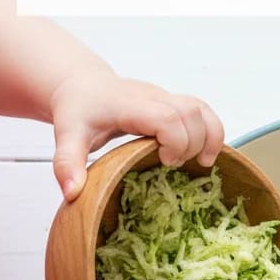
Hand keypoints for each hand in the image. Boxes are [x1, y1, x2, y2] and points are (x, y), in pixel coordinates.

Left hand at [49, 69, 224, 198]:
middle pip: (191, 112)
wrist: (83, 85)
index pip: (167, 116)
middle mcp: (152, 96)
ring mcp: (166, 97)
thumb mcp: (67, 135)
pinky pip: (204, 111)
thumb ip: (68, 163)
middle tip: (174, 164)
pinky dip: (212, 131)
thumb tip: (72, 194)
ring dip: (210, 136)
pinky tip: (206, 153)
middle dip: (193, 143)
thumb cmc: (79, 110)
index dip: (175, 140)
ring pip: (201, 109)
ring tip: (202, 162)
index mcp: (129, 104)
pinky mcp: (174, 103)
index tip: (165, 161)